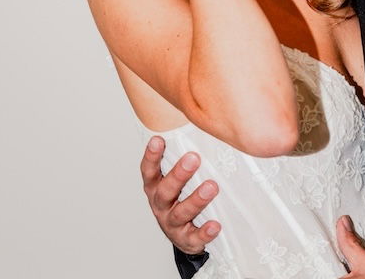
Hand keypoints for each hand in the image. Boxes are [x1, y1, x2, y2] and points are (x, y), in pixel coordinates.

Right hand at [141, 136, 221, 255]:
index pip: (149, 171)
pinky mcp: (186, 239)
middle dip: (179, 174)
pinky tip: (215, 225)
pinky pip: (195, 236)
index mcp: (156, 187)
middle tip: (193, 158)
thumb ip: (184, 158)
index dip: (152, 156)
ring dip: (196, 199)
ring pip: (181, 212)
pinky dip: (204, 231)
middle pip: (166, 190)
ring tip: (211, 186)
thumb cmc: (181, 198)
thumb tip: (203, 125)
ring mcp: (172, 223)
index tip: (158, 139)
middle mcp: (161, 204)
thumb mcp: (177, 180)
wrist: (184, 235)